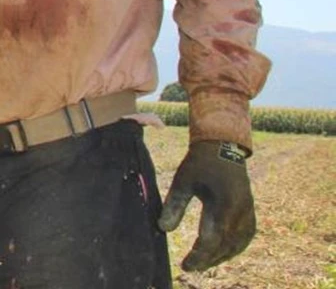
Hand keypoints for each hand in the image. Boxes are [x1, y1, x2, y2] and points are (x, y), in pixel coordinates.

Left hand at [158, 141, 255, 271]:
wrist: (223, 146)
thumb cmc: (199, 163)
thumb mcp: (182, 181)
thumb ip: (173, 205)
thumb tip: (163, 229)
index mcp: (224, 204)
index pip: (212, 239)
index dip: (199, 255)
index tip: (185, 265)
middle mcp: (241, 211)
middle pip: (225, 246)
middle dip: (207, 259)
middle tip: (190, 267)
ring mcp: (249, 212)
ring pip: (237, 244)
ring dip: (220, 257)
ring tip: (202, 263)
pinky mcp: (251, 211)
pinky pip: (245, 238)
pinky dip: (233, 248)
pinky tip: (221, 253)